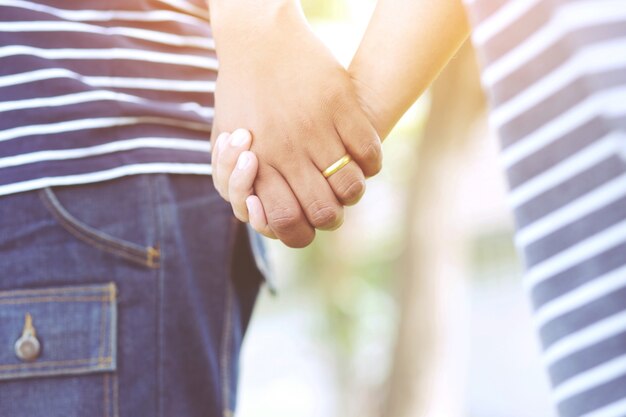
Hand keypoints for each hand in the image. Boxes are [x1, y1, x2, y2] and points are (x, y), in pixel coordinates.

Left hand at [210, 2, 380, 247]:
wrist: (257, 37)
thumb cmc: (239, 95)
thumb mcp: (223, 141)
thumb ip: (232, 183)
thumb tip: (258, 215)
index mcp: (257, 164)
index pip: (286, 223)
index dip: (300, 232)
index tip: (303, 218)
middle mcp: (287, 151)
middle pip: (323, 213)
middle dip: (330, 217)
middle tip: (328, 202)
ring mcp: (317, 127)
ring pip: (351, 188)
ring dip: (353, 191)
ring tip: (346, 178)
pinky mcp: (341, 104)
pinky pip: (370, 153)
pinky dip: (371, 163)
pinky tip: (360, 155)